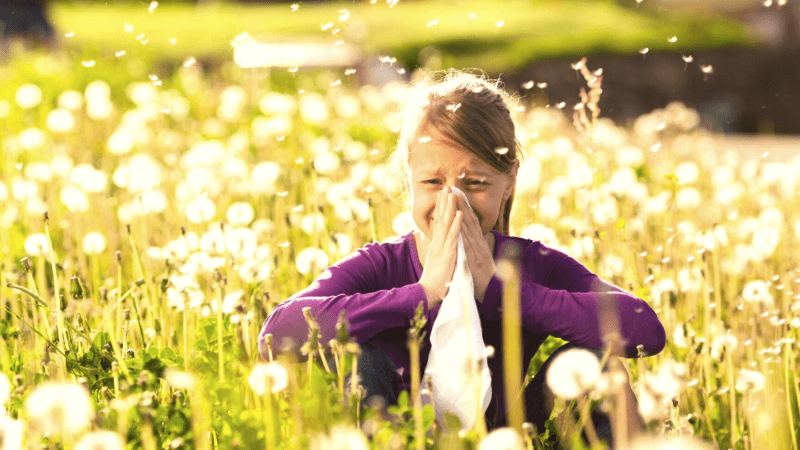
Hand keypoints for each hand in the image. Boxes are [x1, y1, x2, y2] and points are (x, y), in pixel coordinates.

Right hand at [418, 187, 462, 307]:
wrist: (429, 292)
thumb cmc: (435, 280)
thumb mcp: (438, 262)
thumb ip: (440, 252)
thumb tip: (441, 245)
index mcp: (436, 244)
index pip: (438, 223)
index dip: (441, 208)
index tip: (443, 195)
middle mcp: (437, 243)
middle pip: (441, 219)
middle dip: (444, 202)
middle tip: (445, 187)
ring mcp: (442, 247)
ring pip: (446, 223)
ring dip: (449, 207)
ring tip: (452, 193)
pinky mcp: (447, 253)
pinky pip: (453, 236)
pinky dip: (456, 223)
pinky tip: (459, 213)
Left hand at [455, 193, 496, 302]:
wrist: (493, 291)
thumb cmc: (483, 276)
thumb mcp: (478, 258)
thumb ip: (474, 247)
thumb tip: (468, 238)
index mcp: (478, 242)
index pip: (470, 221)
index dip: (464, 207)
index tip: (457, 194)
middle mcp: (479, 243)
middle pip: (469, 220)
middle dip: (461, 203)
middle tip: (454, 188)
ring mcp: (477, 249)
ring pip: (468, 227)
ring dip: (462, 212)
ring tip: (455, 198)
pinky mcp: (474, 258)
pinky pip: (467, 243)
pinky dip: (463, 232)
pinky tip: (458, 222)